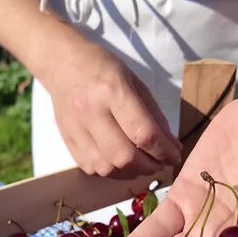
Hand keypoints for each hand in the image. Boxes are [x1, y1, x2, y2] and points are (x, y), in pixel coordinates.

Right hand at [44, 43, 181, 178]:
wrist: (62, 64)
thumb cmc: (104, 69)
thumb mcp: (136, 84)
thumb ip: (154, 116)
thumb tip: (171, 147)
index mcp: (113, 91)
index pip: (143, 133)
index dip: (163, 151)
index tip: (175, 156)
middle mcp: (92, 112)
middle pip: (124, 157)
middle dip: (149, 166)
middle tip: (160, 163)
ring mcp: (76, 129)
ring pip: (107, 168)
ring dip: (130, 173)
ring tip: (142, 165)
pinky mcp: (67, 141)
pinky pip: (92, 169)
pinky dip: (111, 171)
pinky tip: (120, 163)